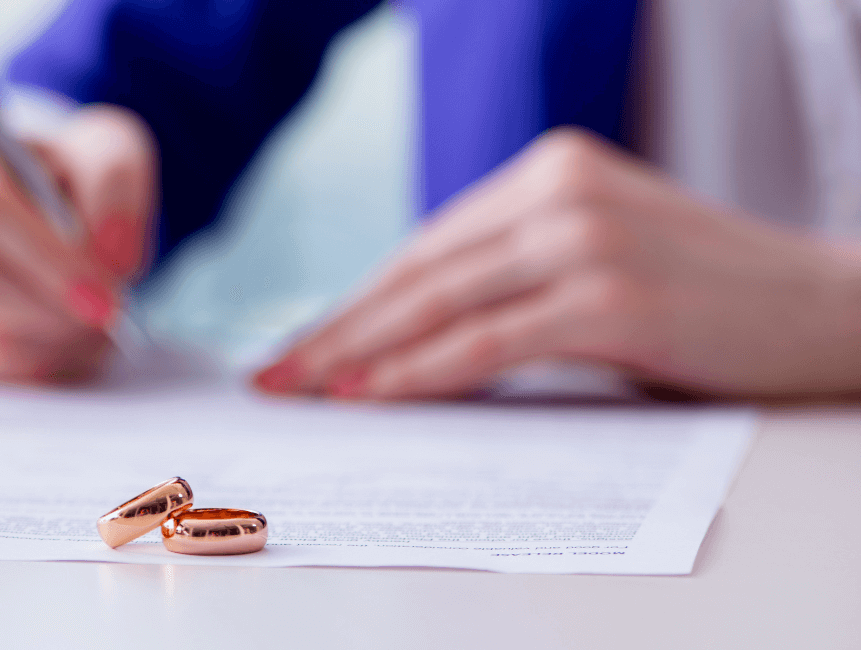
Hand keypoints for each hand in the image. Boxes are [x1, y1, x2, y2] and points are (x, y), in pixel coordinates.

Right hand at [0, 104, 157, 383]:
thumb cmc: (70, 176)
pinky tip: (59, 338)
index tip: (105, 292)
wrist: (48, 215)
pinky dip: (29, 364)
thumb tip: (108, 251)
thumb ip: (115, 181)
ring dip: (45, 340)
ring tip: (90, 325)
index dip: (46, 258)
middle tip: (106, 317)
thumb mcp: (108, 150)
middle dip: (47, 308)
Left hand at [254, 128, 860, 398]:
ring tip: (306, 390)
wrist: (829, 309)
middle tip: (277, 372)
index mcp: (549, 170)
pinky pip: (485, 342)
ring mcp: (583, 237)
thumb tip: (410, 335)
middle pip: (417, 271)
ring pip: (438, 303)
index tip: (305, 340)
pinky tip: (373, 395)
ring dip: (360, 353)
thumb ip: (514, 275)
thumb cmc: (707, 296)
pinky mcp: (608, 295)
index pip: (427, 246)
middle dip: (338, 328)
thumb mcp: (597, 260)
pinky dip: (420, 372)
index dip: (357, 299)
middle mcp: (558, 189)